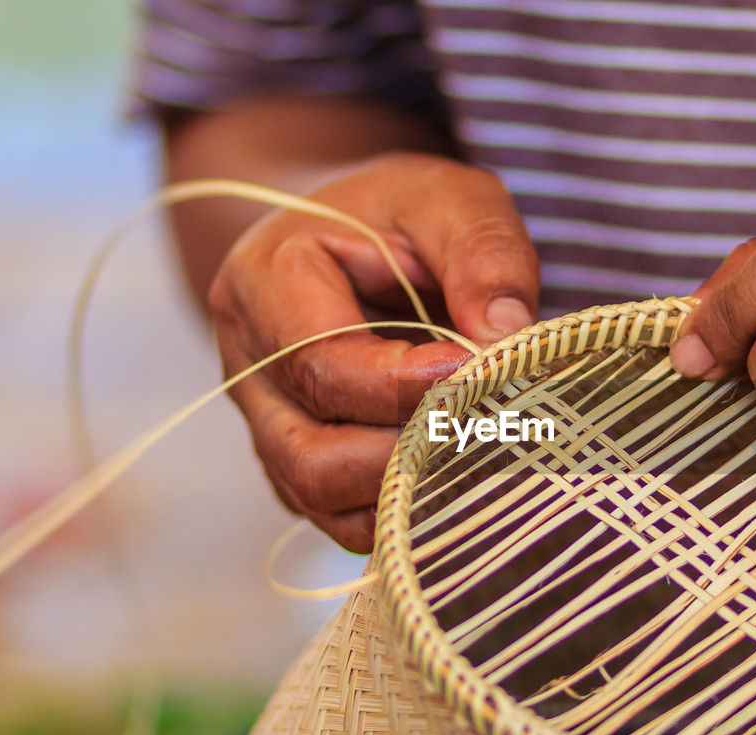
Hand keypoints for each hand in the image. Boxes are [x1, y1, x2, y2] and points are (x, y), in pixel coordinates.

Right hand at [210, 153, 538, 550]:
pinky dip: (400, 508)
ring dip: (405, 488)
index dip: (404, 385)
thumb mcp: (450, 198)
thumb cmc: (400, 213)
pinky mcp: (297, 464)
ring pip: (319, 496)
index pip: (322, 363)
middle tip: (487, 422)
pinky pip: (340, 516)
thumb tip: (509, 336)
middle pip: (310, 452)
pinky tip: (458, 474)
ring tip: (478, 449)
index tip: (480, 372)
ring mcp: (267, 423)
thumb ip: (483, 251)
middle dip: (407, 450)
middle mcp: (247, 363)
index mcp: (264, 280)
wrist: (355, 238)